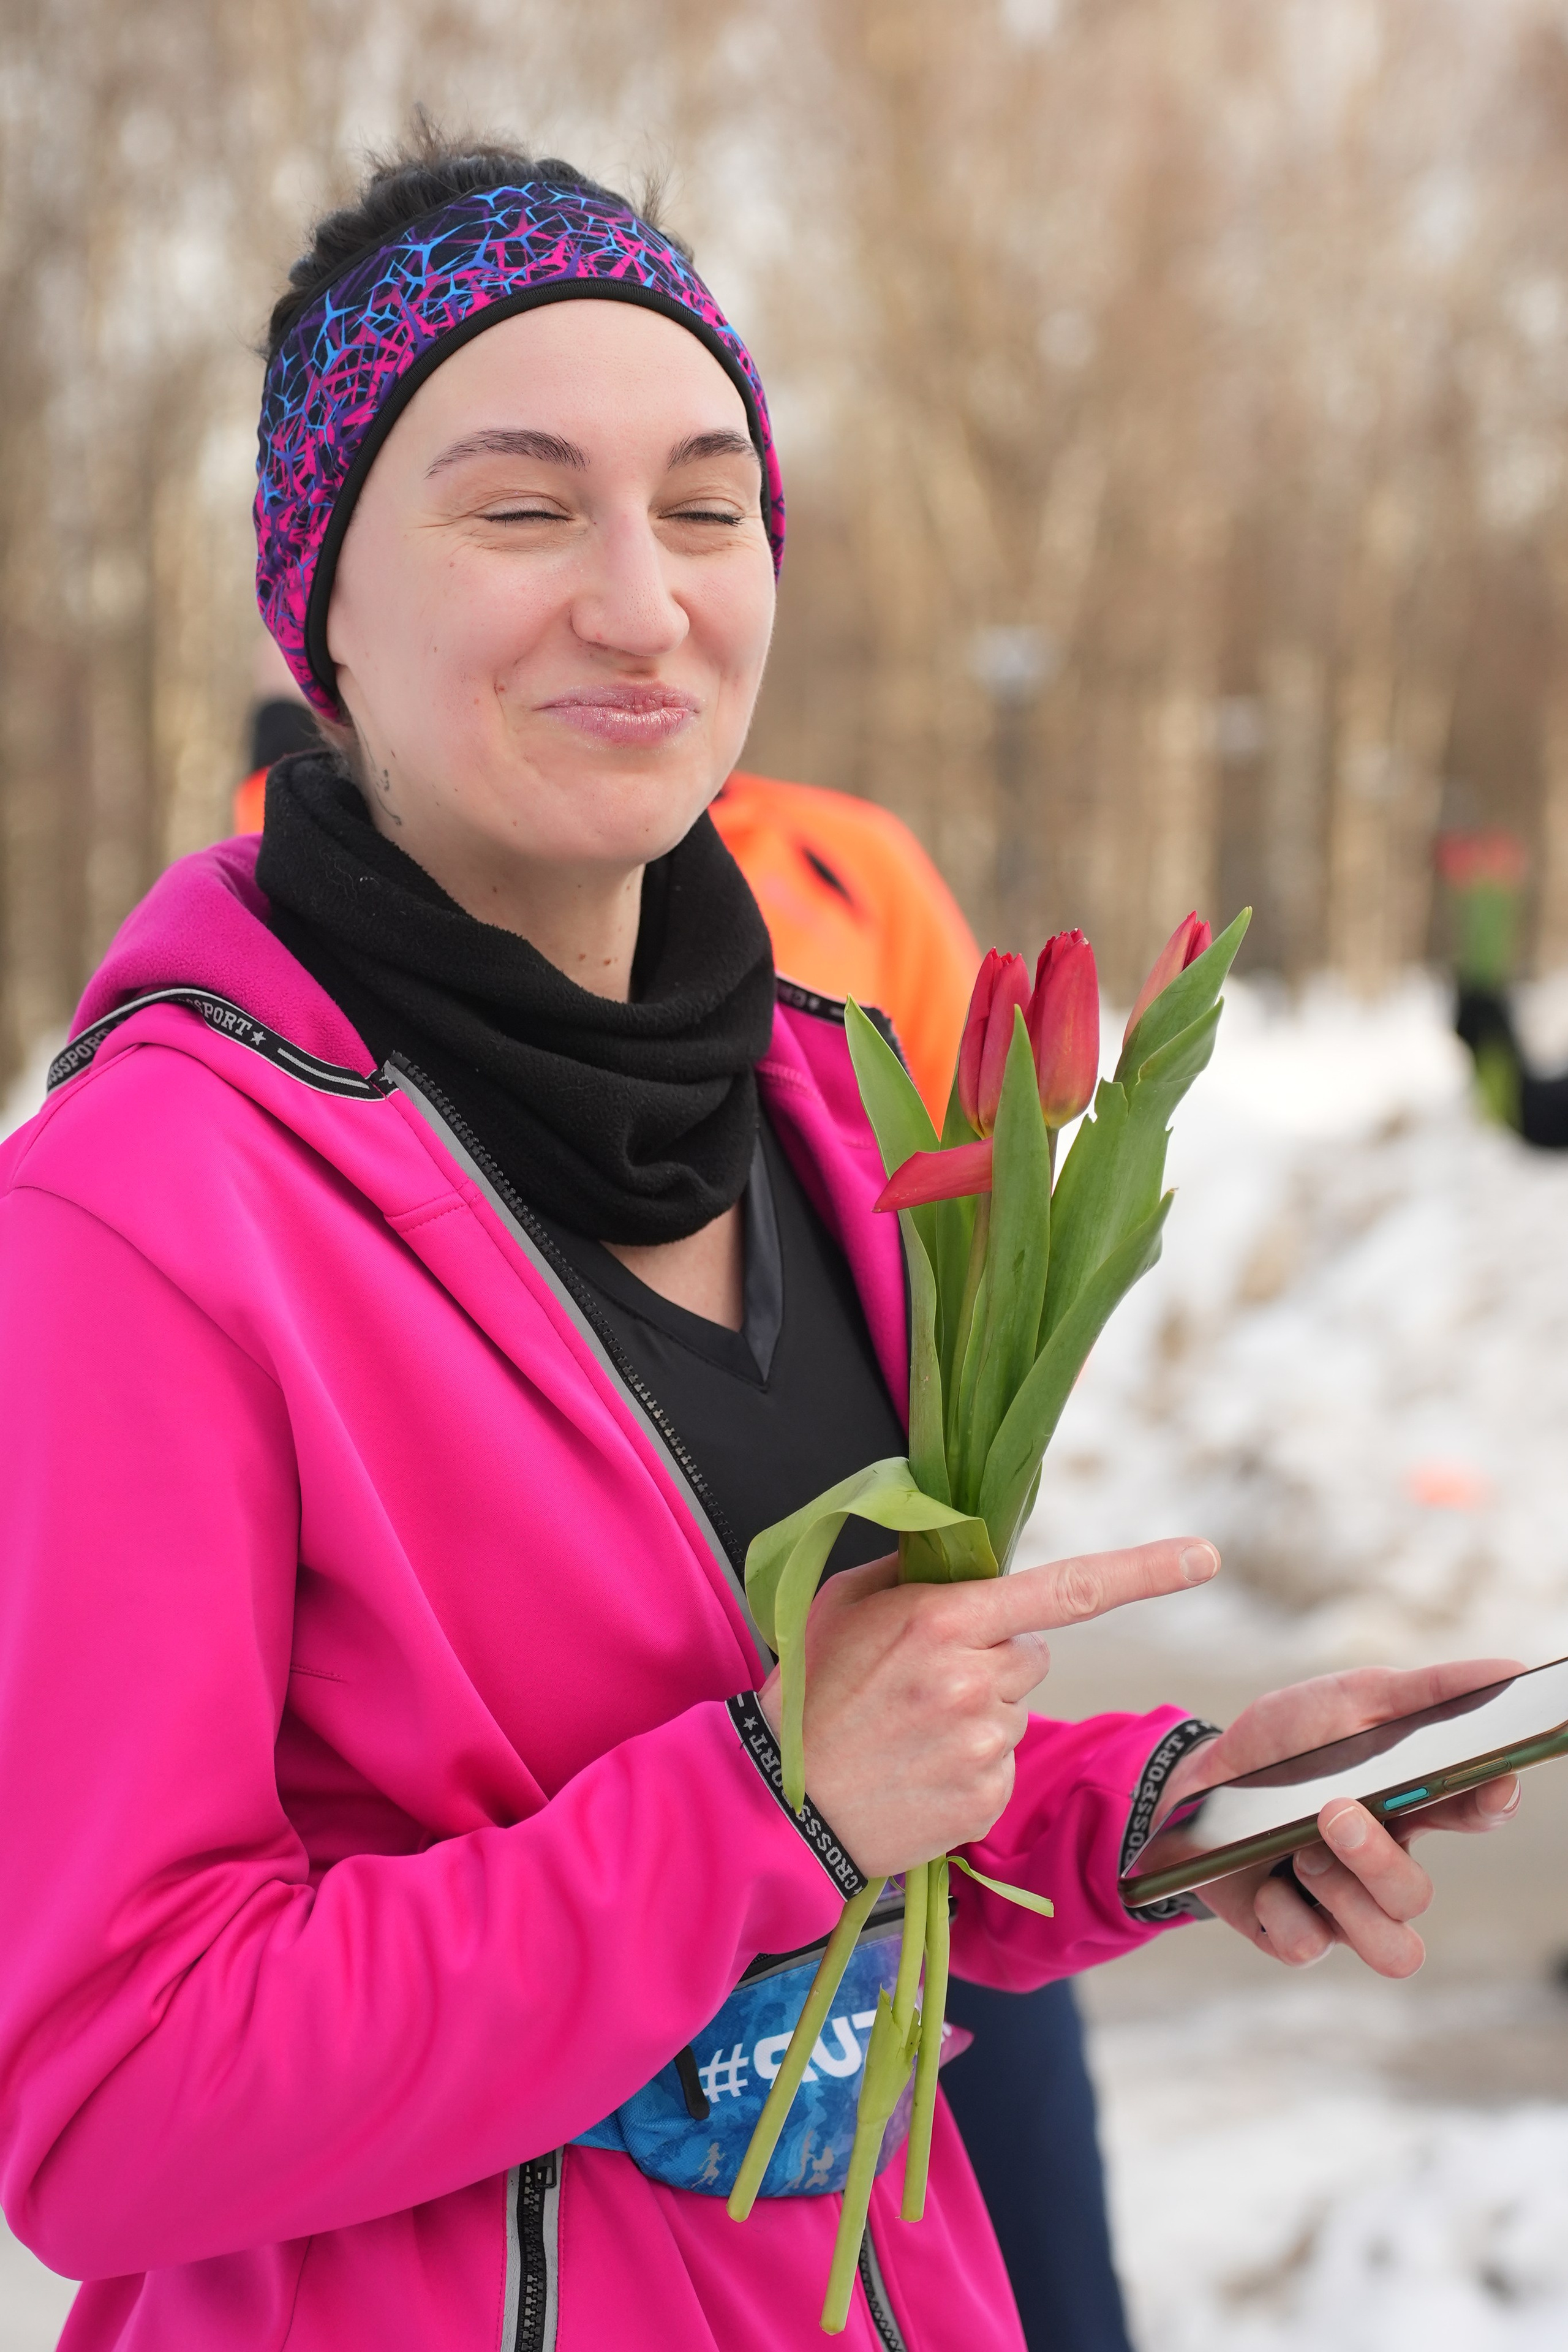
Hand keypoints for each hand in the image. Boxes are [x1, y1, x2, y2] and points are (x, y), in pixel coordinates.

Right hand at [756, 1536, 1220, 1878]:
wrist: (779, 1803)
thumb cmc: (807, 1691)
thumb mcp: (844, 1603)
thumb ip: (914, 1569)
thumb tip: (970, 1550)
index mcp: (944, 1619)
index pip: (1066, 1588)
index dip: (1144, 1570)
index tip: (1204, 1556)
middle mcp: (975, 1680)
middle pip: (1033, 1653)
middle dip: (995, 1658)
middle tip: (922, 1682)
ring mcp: (984, 1746)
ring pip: (1017, 1710)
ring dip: (979, 1713)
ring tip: (909, 1732)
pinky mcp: (987, 1800)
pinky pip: (1004, 1764)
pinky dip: (971, 1765)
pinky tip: (918, 1770)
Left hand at [1153, 1660, 1525, 1975]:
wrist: (1195, 1782)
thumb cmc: (1281, 1744)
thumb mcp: (1345, 1701)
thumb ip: (1423, 1693)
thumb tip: (1510, 1670)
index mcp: (1408, 1806)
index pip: (1475, 1814)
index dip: (1492, 1805)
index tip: (1489, 1782)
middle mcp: (1384, 1864)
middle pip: (1417, 1895)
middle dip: (1378, 1859)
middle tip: (1334, 1813)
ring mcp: (1342, 1907)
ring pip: (1390, 1947)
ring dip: (1343, 1895)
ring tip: (1300, 1851)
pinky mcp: (1295, 1933)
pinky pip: (1310, 1948)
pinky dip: (1285, 1911)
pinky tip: (1265, 1879)